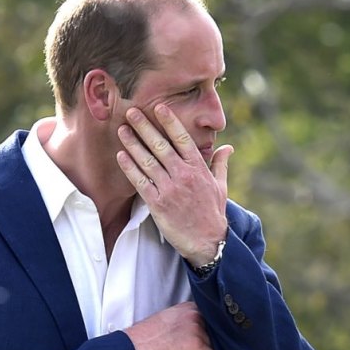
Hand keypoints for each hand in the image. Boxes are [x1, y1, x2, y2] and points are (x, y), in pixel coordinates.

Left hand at [116, 105, 232, 265]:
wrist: (208, 242)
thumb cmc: (213, 213)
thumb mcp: (221, 186)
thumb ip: (220, 164)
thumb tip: (228, 147)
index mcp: (199, 169)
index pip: (182, 139)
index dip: (170, 122)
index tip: (159, 107)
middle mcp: (184, 175)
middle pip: (161, 146)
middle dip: (145, 127)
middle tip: (131, 112)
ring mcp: (170, 189)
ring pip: (148, 161)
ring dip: (133, 144)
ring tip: (122, 129)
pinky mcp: (158, 204)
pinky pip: (141, 182)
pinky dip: (130, 168)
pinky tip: (121, 156)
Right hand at [123, 302, 216, 349]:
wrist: (132, 348)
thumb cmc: (145, 337)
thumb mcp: (168, 319)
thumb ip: (184, 320)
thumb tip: (194, 330)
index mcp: (187, 307)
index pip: (210, 317)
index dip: (212, 330)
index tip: (212, 339)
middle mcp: (194, 315)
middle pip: (214, 330)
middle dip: (213, 342)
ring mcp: (196, 330)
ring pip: (215, 344)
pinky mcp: (196, 347)